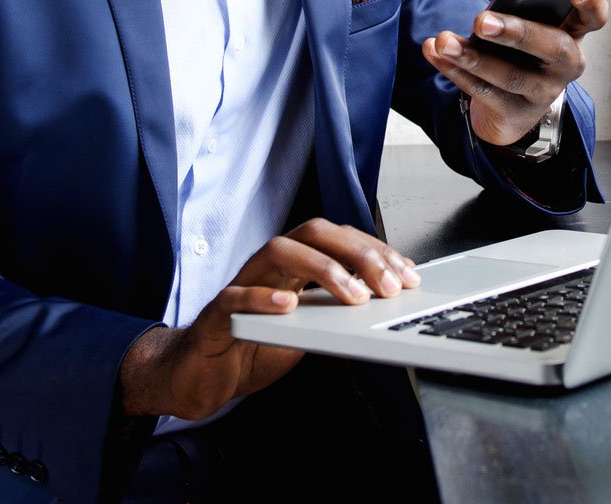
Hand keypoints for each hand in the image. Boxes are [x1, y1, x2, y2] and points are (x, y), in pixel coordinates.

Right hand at [117, 219, 420, 421]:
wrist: (203, 377)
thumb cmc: (255, 347)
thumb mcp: (309, 331)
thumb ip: (335, 316)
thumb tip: (384, 310)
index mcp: (294, 265)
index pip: (339, 239)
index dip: (376, 252)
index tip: (408, 274)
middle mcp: (269, 265)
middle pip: (313, 232)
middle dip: (357, 253)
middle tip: (389, 285)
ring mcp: (242, 283)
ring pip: (277, 251)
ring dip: (321, 268)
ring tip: (353, 296)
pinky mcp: (216, 314)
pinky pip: (235, 296)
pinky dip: (262, 296)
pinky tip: (289, 305)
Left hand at [422, 0, 609, 146]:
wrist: (511, 107)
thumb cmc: (520, 51)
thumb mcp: (525, 27)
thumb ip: (518, 9)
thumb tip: (495, 6)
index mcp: (573, 33)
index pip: (594, 17)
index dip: (591, 2)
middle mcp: (565, 65)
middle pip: (552, 48)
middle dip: (516, 32)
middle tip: (481, 20)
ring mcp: (543, 93)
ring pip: (510, 76)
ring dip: (472, 57)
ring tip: (444, 41)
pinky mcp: (515, 114)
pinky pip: (483, 92)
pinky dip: (454, 70)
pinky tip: (435, 53)